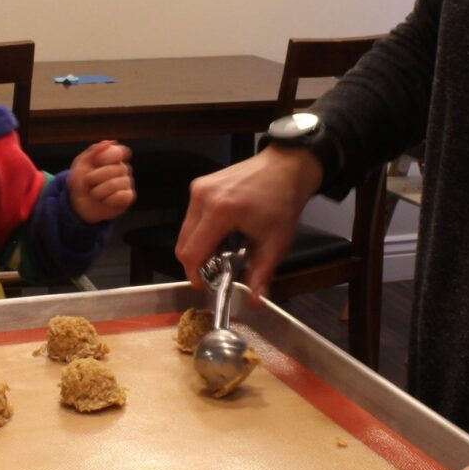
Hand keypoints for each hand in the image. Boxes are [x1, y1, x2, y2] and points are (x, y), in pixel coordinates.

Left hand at [67, 140, 134, 223]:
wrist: (77, 204)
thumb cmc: (80, 182)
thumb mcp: (80, 164)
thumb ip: (92, 152)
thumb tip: (109, 142)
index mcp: (113, 158)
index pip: (121, 151)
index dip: (108, 156)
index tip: (96, 161)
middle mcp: (123, 169)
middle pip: (115, 169)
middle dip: (95, 177)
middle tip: (88, 183)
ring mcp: (127, 183)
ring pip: (115, 184)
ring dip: (98, 191)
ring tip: (94, 194)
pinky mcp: (128, 198)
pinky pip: (122, 196)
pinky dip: (108, 200)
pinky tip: (104, 201)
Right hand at [174, 145, 323, 299]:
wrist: (285, 167)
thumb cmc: (283, 202)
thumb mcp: (276, 242)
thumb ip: (261, 274)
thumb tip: (252, 302)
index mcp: (219, 211)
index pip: (191, 253)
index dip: (195, 275)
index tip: (208, 285)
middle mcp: (202, 197)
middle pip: (183, 244)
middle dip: (197, 262)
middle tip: (218, 269)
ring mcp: (198, 188)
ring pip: (184, 232)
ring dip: (199, 246)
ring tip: (223, 250)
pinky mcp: (199, 185)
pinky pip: (191, 218)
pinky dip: (201, 231)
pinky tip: (222, 232)